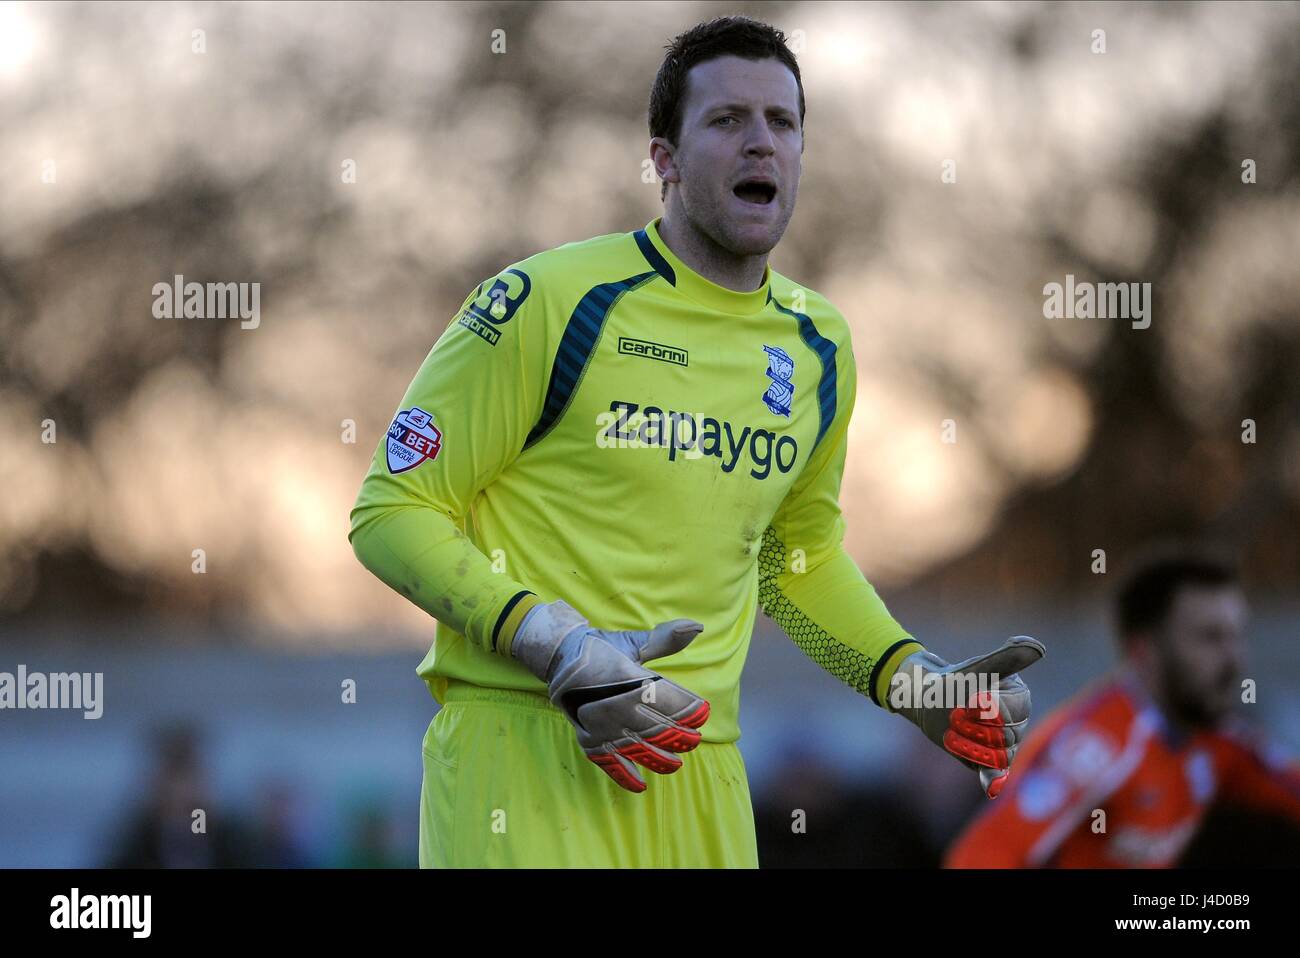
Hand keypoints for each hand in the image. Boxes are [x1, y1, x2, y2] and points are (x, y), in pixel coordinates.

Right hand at [511, 600, 709, 792]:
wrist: (558, 657)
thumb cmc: (600, 650)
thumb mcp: (632, 643)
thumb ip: (665, 640)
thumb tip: (696, 627)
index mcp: (630, 680)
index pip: (669, 700)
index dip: (690, 709)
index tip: (703, 713)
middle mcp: (617, 706)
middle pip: (658, 728)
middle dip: (680, 737)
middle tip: (694, 740)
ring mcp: (602, 726)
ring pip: (638, 749)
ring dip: (660, 759)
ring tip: (676, 765)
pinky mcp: (589, 738)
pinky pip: (608, 762)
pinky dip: (624, 776)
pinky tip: (640, 786)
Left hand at [889, 637, 1044, 797]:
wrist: (927, 699)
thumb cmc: (953, 681)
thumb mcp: (977, 670)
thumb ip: (1007, 659)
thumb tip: (1037, 647)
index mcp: (1019, 697)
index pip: (1014, 713)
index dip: (990, 709)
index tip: (970, 699)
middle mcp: (1017, 722)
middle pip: (1008, 736)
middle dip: (978, 727)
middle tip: (955, 715)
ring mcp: (1004, 743)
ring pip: (999, 755)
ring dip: (972, 745)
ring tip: (952, 731)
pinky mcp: (988, 759)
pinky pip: (995, 773)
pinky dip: (994, 780)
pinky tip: (991, 787)